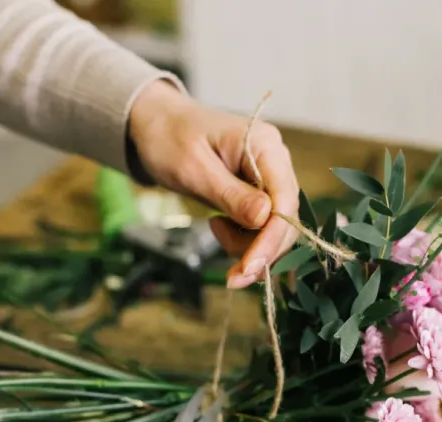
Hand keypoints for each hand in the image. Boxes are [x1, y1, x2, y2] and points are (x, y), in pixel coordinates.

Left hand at [129, 80, 299, 288]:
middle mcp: (275, 162)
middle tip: (233, 277)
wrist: (155, 126)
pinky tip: (218, 226)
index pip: (285, 200)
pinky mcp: (257, 195)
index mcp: (265, 145)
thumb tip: (265, 218)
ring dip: (249, 247)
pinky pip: (260, 228)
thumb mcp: (194, 168)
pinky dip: (242, 239)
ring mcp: (268, 179)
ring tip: (215, 230)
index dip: (272, 238)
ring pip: (275, 230)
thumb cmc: (169, 139)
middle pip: (286, 220)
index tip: (250, 268)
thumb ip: (231, 195)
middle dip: (262, 252)